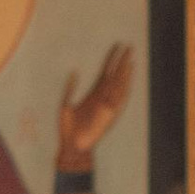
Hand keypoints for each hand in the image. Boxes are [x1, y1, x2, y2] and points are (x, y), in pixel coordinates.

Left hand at [55, 43, 133, 169]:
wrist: (72, 147)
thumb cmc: (68, 129)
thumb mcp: (64, 105)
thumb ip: (69, 88)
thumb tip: (74, 72)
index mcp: (93, 94)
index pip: (105, 72)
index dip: (111, 59)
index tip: (116, 46)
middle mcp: (103, 98)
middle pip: (115, 75)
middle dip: (122, 61)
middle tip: (129, 46)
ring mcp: (107, 106)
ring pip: (119, 85)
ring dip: (124, 72)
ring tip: (130, 58)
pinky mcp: (109, 114)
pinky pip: (118, 98)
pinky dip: (123, 87)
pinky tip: (127, 78)